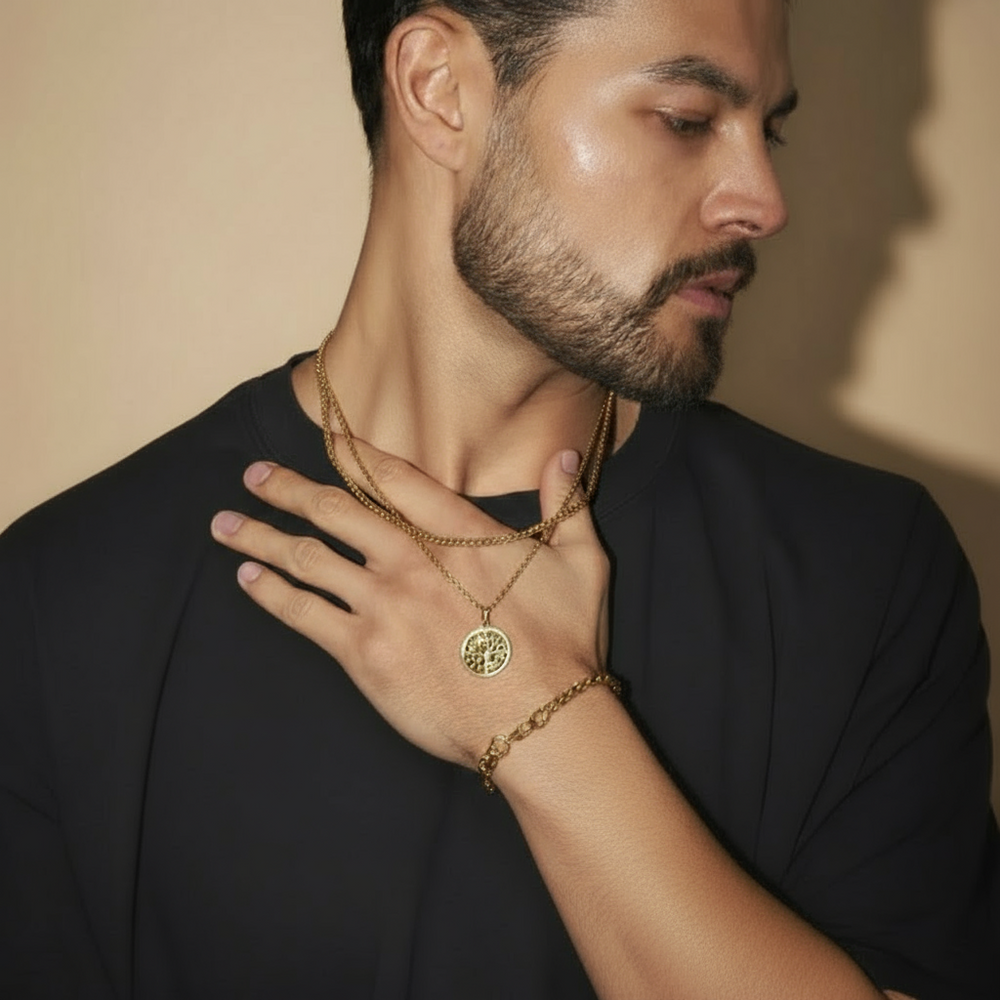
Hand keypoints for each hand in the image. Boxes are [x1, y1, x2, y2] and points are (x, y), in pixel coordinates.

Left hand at [210, 437, 609, 766]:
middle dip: (285, 488)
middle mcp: (409, 558)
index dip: (352, 453)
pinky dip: (272, 594)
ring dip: (260, 538)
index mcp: (456, 532)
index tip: (324, 439)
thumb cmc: (564, 643)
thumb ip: (566, 503)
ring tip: (225, 524)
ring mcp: (382, 605)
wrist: (540, 719)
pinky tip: (248, 580)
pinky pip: (305, 615)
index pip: (391, 478)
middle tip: (252, 475)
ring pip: (307, 558)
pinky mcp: (365, 653)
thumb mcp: (581, 562)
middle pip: (333, 510)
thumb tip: (563, 457)